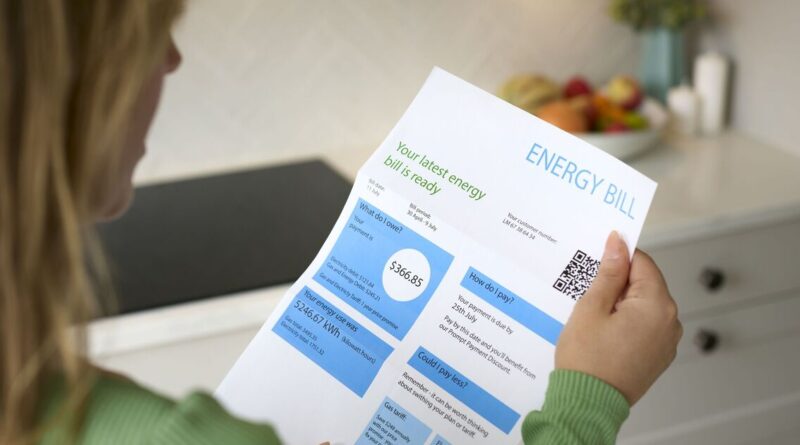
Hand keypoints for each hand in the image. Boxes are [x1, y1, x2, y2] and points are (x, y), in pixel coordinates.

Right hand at [555, 231, 681, 404]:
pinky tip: (603, 332)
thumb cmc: (587, 360)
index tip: (598, 256)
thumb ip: (608, 273)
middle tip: (588, 292)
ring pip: (643, 305)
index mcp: (656, 305)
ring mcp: (666, 341)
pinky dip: (626, 322)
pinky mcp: (658, 355)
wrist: (588, 403)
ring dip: (620, 303)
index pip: (642, 262)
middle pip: (644, 283)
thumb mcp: (592, 307)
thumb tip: (618, 245)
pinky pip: (644, 326)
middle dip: (617, 282)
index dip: (618, 256)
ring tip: (593, 316)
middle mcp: (670, 322)